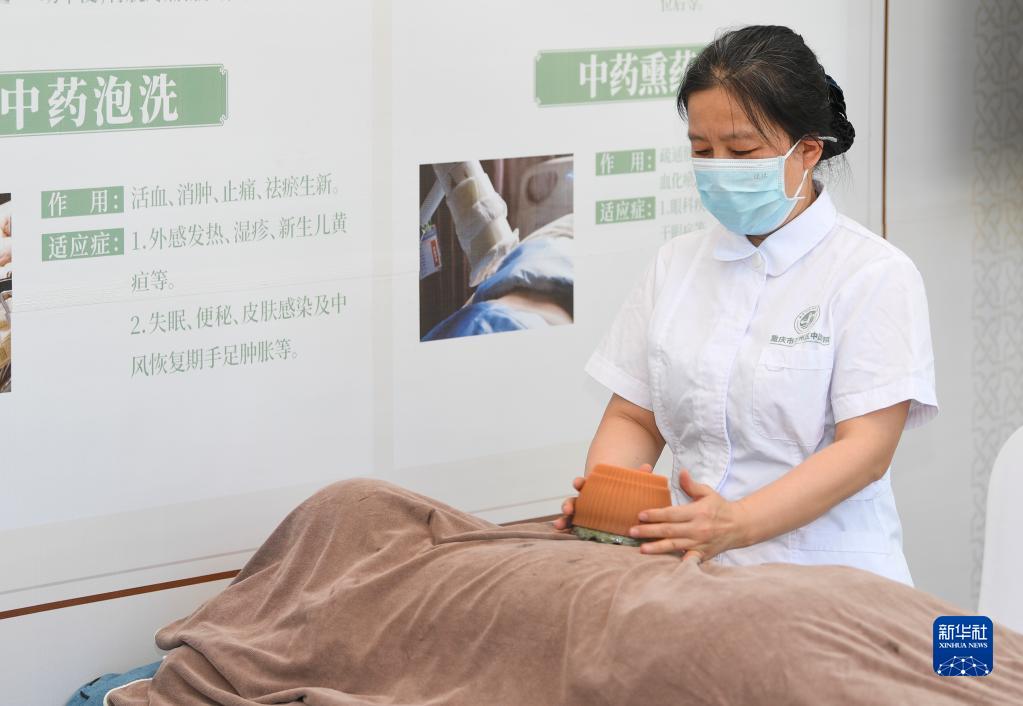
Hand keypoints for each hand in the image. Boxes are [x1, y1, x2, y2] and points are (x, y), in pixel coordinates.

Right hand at [552, 462, 653, 530]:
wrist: (619, 503)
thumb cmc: (621, 491)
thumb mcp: (628, 484)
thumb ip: (636, 476)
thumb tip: (647, 467)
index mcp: (592, 488)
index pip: (583, 483)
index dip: (580, 483)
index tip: (578, 483)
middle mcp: (584, 500)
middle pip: (573, 500)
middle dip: (568, 504)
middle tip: (568, 509)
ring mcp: (582, 513)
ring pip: (570, 515)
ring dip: (563, 519)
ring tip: (559, 525)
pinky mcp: (584, 524)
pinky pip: (573, 527)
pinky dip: (567, 529)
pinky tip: (562, 533)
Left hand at [628, 469, 749, 562]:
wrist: (739, 526)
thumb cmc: (720, 508)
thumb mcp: (707, 493)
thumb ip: (692, 485)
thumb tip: (681, 472)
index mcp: (697, 512)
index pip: (672, 513)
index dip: (655, 514)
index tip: (640, 515)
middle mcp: (697, 529)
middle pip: (669, 530)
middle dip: (649, 531)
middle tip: (632, 531)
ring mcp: (699, 543)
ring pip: (674, 546)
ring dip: (657, 548)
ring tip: (641, 549)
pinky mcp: (702, 554)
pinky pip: (687, 559)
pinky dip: (676, 563)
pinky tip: (662, 565)